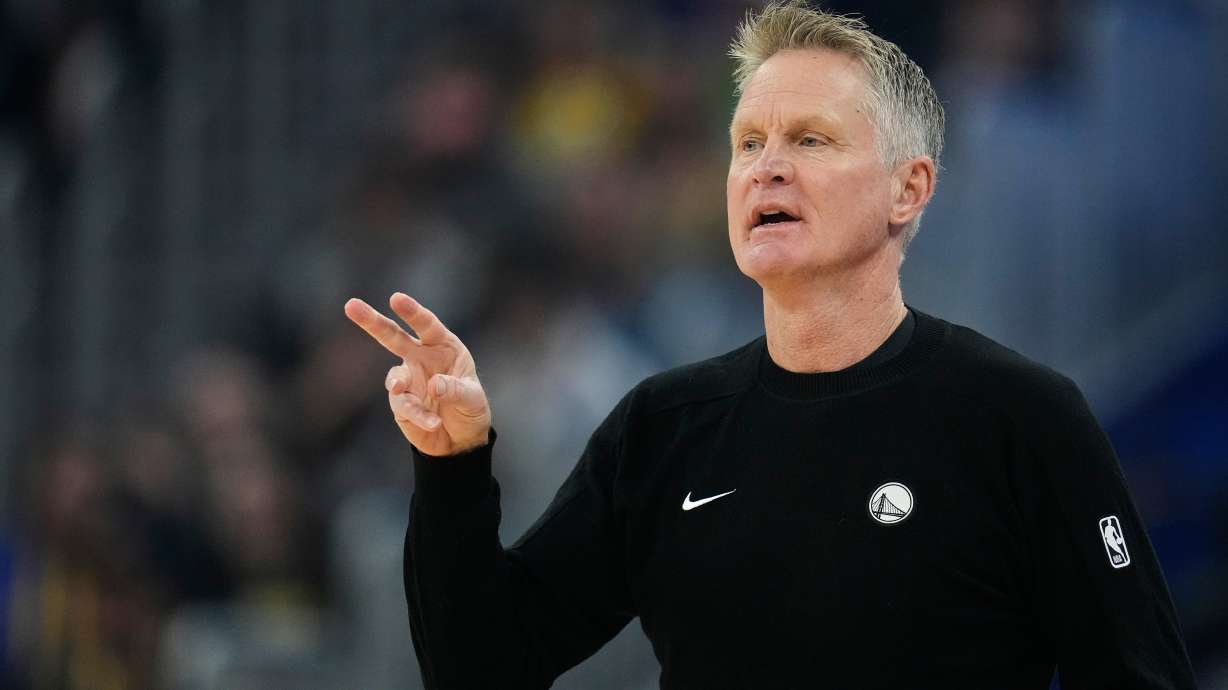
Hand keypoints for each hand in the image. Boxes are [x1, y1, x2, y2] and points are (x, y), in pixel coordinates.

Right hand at [344, 293, 491, 456]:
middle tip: (351, 305)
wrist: (460, 438)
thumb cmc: (470, 408)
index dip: (412, 312)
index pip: (427, 325)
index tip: (395, 298)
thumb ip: (456, 390)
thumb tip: (433, 385)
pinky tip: (433, 423)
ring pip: (393, 377)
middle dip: (372, 321)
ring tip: (402, 393)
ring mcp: (407, 379)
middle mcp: (421, 357)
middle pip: (393, 336)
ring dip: (397, 385)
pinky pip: (402, 405)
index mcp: (442, 346)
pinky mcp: (400, 403)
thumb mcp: (473, 399)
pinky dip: (417, 414)